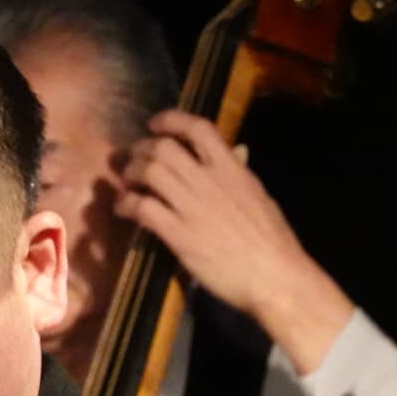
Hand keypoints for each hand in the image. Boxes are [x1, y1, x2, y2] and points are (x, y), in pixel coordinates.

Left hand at [116, 109, 353, 373]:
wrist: (273, 275)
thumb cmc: (271, 240)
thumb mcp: (258, 196)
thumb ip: (240, 173)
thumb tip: (237, 152)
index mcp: (233, 169)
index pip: (200, 128)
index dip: (171, 120)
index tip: (154, 125)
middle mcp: (210, 180)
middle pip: (164, 148)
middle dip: (141, 149)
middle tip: (132, 160)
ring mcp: (192, 206)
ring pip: (149, 172)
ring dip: (130, 174)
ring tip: (126, 183)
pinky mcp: (177, 233)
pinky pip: (142, 207)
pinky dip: (126, 203)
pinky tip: (123, 209)